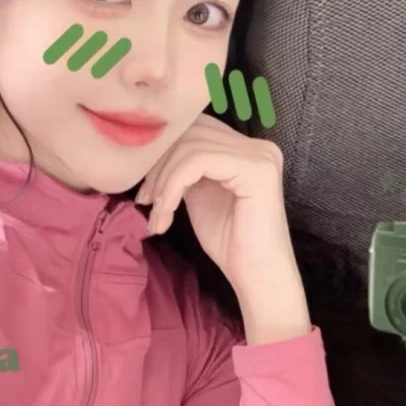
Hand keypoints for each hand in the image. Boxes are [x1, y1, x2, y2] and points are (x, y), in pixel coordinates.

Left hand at [136, 114, 311, 340]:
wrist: (256, 277)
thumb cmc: (230, 243)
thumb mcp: (199, 194)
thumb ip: (185, 168)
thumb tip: (152, 152)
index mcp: (246, 149)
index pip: (194, 128)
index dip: (162, 154)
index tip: (147, 192)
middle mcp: (258, 146)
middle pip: (191, 132)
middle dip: (159, 166)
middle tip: (146, 201)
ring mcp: (260, 155)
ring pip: (190, 147)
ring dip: (163, 182)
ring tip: (157, 213)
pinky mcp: (256, 169)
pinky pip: (197, 162)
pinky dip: (173, 186)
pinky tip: (166, 214)